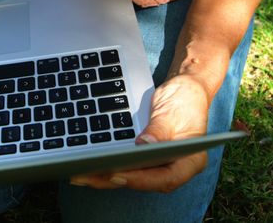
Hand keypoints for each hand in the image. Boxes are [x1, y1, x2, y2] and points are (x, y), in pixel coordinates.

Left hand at [70, 74, 209, 192]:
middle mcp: (176, 168)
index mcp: (191, 161)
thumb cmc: (184, 99)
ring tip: (81, 175)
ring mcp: (161, 165)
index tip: (117, 174)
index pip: (165, 178)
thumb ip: (159, 130)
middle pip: (146, 182)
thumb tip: (144, 145)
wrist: (185, 89)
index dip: (140, 180)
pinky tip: (90, 167)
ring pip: (134, 177)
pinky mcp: (148, 159)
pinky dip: (111, 167)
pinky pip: (130, 167)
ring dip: (107, 177)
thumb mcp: (172, 112)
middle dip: (116, 180)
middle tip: (88, 176)